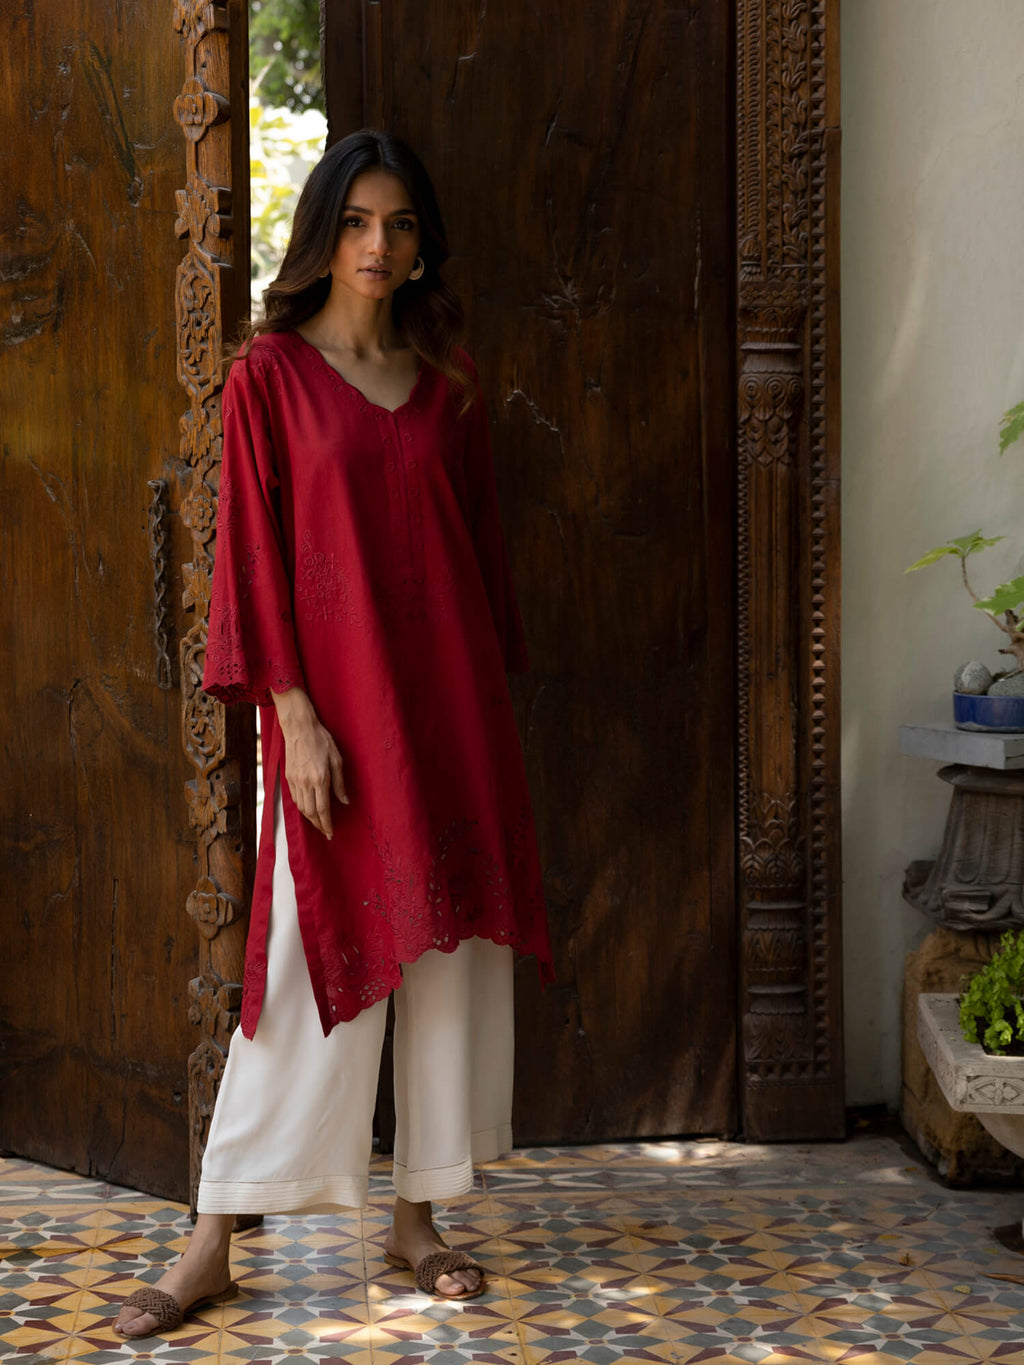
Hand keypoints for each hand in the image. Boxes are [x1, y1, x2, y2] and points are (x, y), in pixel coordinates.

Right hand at [272, 687, 348, 837]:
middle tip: (326, 831)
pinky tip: (309, 808)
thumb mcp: (337, 759)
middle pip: (311, 812)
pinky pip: (295, 798)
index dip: (327, 824)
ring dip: (310, 818)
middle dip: (318, 825)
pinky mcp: (288, 777)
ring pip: (301, 807)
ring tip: (319, 823)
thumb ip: (340, 783)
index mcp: (320, 779)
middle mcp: (306, 783)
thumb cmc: (321, 740)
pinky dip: (302, 807)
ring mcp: (295, 780)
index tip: (330, 833)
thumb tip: (344, 801)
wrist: (299, 728)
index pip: (323, 809)